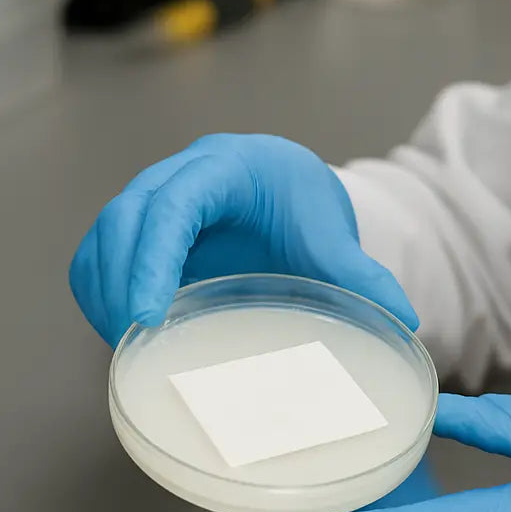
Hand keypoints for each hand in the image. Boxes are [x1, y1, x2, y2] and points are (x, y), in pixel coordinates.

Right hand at [70, 134, 417, 347]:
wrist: (291, 188)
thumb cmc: (306, 203)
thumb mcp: (331, 237)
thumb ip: (363, 276)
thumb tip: (406, 320)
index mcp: (228, 165)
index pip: (176, 203)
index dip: (155, 256)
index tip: (150, 313)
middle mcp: (182, 173)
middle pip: (127, 215)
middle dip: (121, 278)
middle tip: (134, 341)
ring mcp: (156, 196)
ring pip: (106, 234)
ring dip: (105, 288)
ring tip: (126, 346)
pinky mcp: (143, 227)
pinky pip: (103, 252)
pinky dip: (103, 290)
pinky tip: (123, 332)